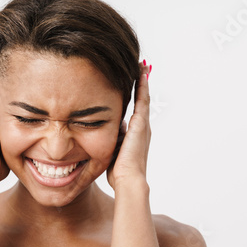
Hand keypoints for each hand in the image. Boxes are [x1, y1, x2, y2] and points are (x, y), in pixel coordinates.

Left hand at [107, 61, 151, 188]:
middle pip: (142, 100)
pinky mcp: (141, 123)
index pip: (135, 110)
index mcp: (135, 135)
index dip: (134, 96)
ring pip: (143, 96)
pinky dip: (142, 85)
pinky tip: (141, 72)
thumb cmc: (119, 172)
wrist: (128, 180)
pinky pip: (142, 99)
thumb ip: (111, 140)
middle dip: (141, 85)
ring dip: (142, 81)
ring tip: (142, 66)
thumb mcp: (112, 152)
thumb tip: (103, 132)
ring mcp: (143, 124)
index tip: (132, 84)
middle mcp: (142, 127)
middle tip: (141, 69)